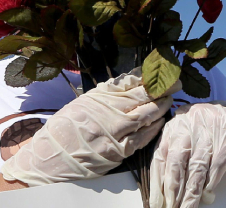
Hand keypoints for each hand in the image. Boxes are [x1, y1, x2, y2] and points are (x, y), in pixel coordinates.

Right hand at [0, 72, 178, 185]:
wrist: (48, 156)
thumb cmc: (65, 127)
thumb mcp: (85, 101)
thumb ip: (110, 91)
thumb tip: (134, 79)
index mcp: (101, 97)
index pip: (133, 83)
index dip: (151, 76)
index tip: (164, 69)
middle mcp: (109, 112)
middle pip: (144, 97)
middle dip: (163, 89)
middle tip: (176, 82)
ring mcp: (115, 133)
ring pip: (147, 117)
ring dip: (162, 108)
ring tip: (170, 100)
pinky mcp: (118, 152)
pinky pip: (142, 138)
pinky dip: (154, 129)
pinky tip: (160, 122)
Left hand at [149, 102, 225, 207]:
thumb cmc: (213, 129)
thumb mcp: (190, 135)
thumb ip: (177, 154)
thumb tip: (166, 187)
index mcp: (175, 126)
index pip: (161, 157)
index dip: (158, 182)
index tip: (156, 201)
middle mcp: (189, 126)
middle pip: (176, 162)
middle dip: (173, 189)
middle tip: (171, 207)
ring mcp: (209, 131)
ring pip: (196, 167)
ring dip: (191, 192)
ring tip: (187, 207)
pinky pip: (217, 164)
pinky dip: (212, 181)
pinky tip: (207, 194)